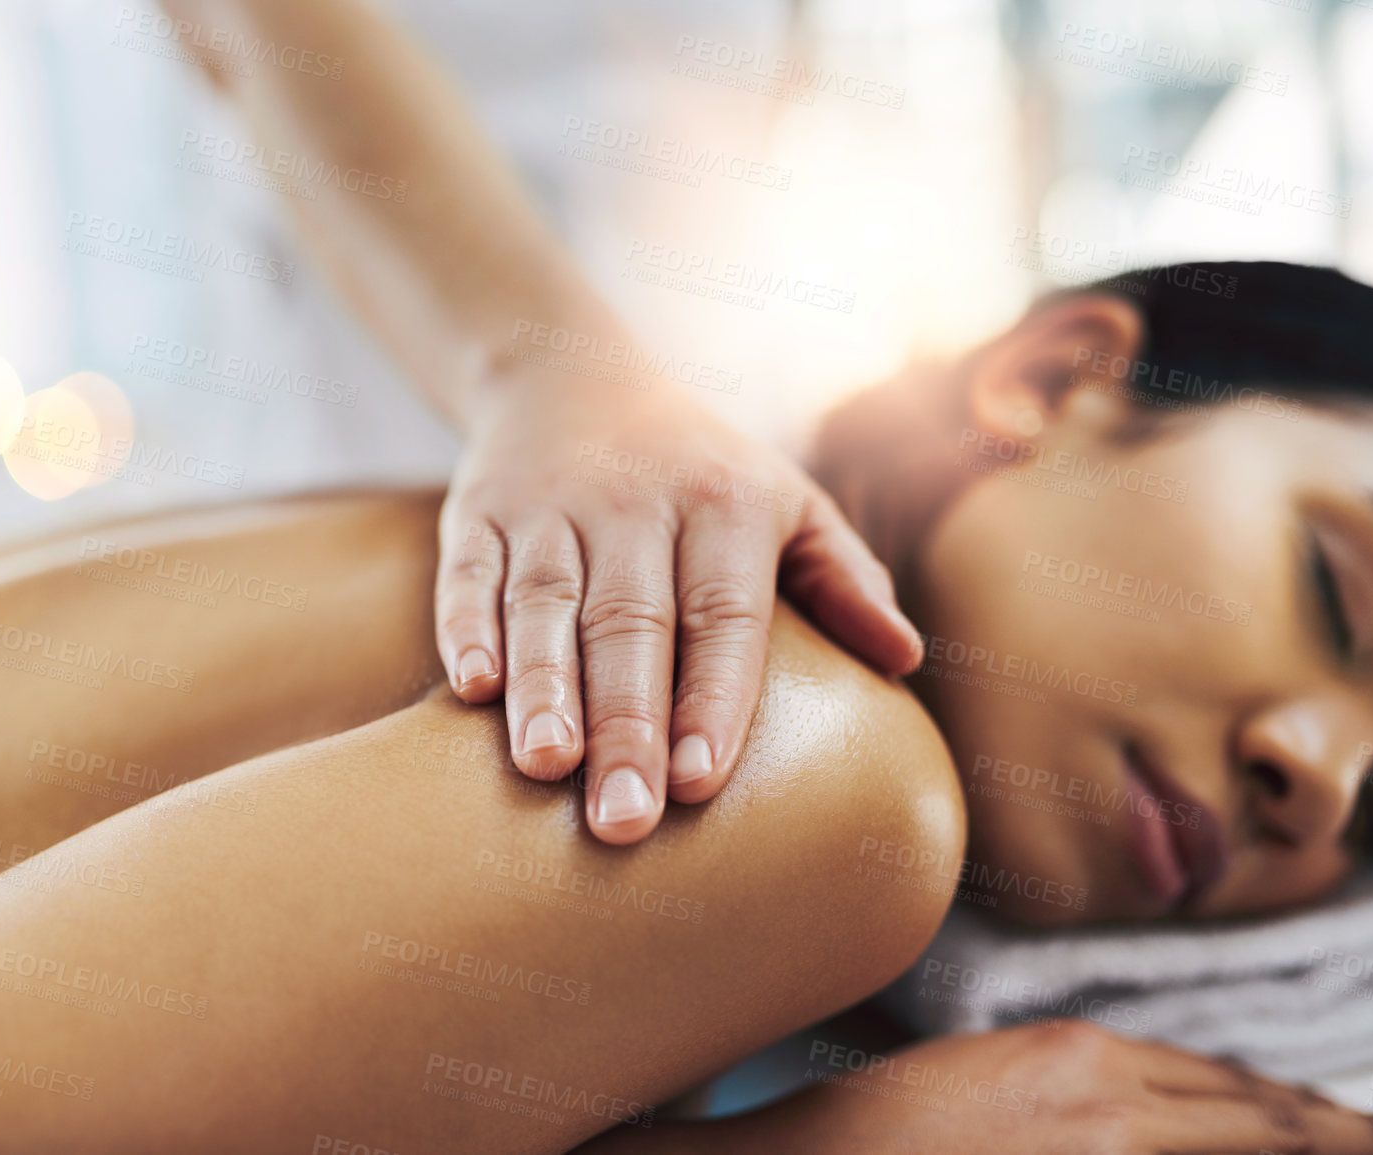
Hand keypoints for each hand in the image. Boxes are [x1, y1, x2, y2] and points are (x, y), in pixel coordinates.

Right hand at [435, 355, 922, 843]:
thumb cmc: (701, 471)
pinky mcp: (476, 515)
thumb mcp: (787, 503)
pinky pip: (467, 575)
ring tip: (546, 769)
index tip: (704, 784)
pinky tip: (473, 691)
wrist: (570, 377)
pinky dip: (466, 629)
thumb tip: (906, 659)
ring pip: (544, 604)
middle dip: (626, 724)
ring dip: (544, 689)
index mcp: (724, 505)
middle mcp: (634, 503)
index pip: (721, 613)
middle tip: (624, 821)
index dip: (712, 697)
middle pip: (630, 624)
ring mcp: (547, 507)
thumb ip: (843, 579)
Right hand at [796, 1020, 1372, 1153]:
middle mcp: (1106, 1091)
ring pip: (1252, 1140)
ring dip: (1325, 1146)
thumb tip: (1125, 1119)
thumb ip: (1058, 1097)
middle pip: (1256, 1113)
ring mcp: (1102, 1139)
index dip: (1286, 1108)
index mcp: (1074, 1054)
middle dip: (1344, 1131)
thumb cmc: (873, 1138)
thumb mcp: (978, 1091)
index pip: (1214, 1082)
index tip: (1336, 1123)